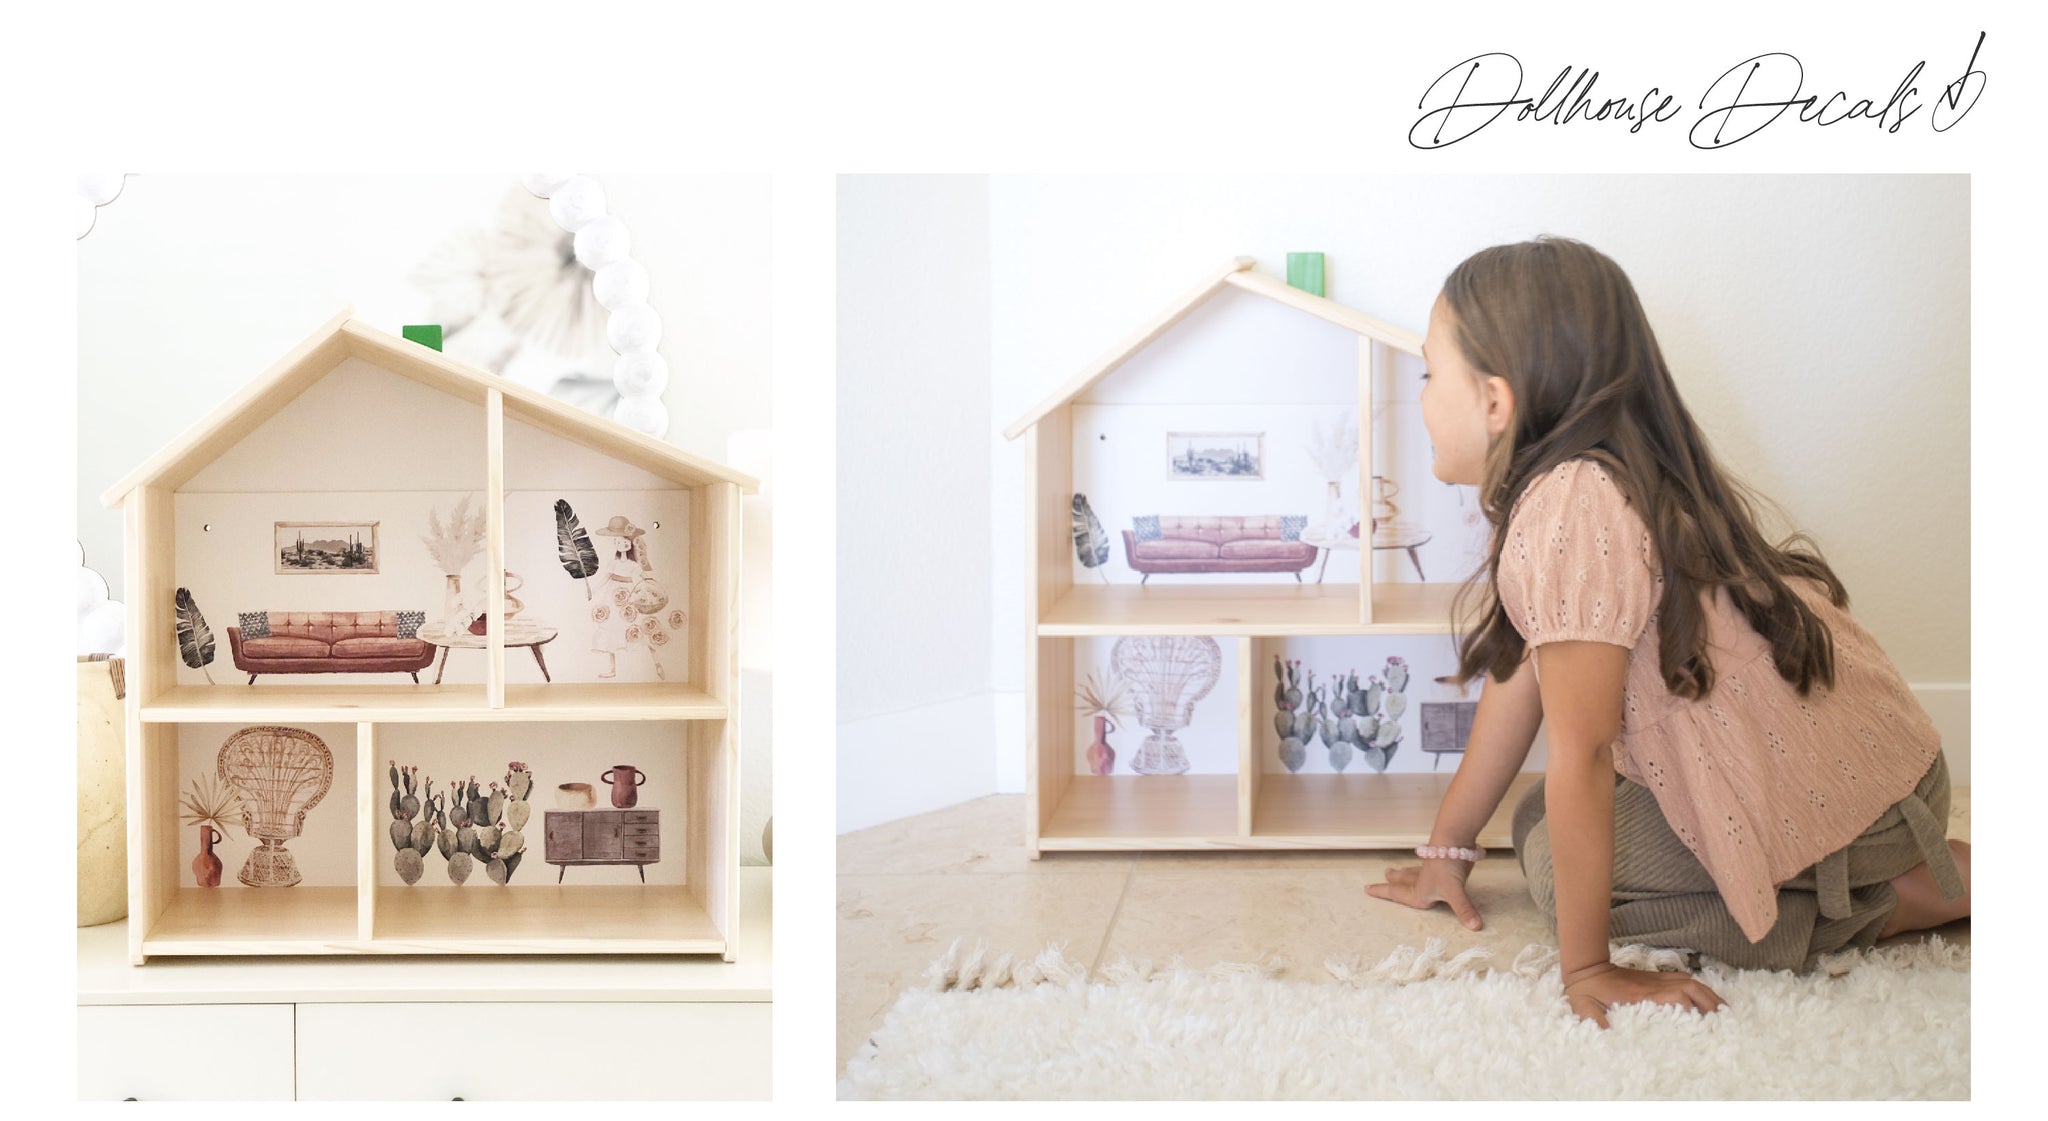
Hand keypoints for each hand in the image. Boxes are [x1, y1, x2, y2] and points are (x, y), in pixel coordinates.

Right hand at [1364, 859, 1483, 929]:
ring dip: (1404, 872)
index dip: (1382, 892)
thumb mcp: (1454, 891)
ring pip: (1413, 871)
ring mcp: (1430, 869)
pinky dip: (1420, 866)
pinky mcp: (1439, 862)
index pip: (1397, 894)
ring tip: (1395, 870)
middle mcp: (1421, 880)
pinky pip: (1426, 866)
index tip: (1367, 888)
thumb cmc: (1448, 867)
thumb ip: (1464, 909)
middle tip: (1383, 875)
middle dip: (1392, 880)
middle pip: (1402, 880)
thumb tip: (1475, 927)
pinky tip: (1425, 864)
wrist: (1454, 840)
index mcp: (1419, 891)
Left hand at [1561, 962, 1727, 1028]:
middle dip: (1710, 1002)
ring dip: (1708, 995)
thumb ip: (1595, 1020)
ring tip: (1724, 1011)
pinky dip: (1699, 989)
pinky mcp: (1656, 978)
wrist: (1585, 967)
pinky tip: (1706, 999)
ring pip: (1691, 982)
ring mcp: (1656, 979)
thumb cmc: (1586, 991)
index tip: (1703, 1025)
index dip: (1691, 1010)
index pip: (1675, 998)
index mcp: (1641, 994)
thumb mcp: (1585, 1008)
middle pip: (1691, 988)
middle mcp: (1654, 985)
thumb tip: (1607, 1036)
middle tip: (1725, 1019)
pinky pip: (1684, 980)